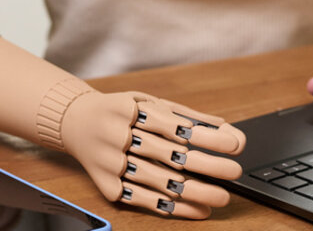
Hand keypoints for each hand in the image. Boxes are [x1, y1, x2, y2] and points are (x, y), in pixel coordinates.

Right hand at [61, 91, 245, 218]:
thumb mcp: (150, 102)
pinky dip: (174, 207)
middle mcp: (116, 135)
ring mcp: (110, 162)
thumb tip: (227, 129)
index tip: (237, 145)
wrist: (75, 123)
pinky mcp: (108, 185)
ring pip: (159, 182)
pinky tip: (197, 209)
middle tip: (234, 172)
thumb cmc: (121, 111)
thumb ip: (187, 116)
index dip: (209, 137)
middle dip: (208, 166)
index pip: (177, 126)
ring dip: (195, 192)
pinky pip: (145, 200)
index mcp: (129, 109)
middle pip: (170, 155)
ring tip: (222, 196)